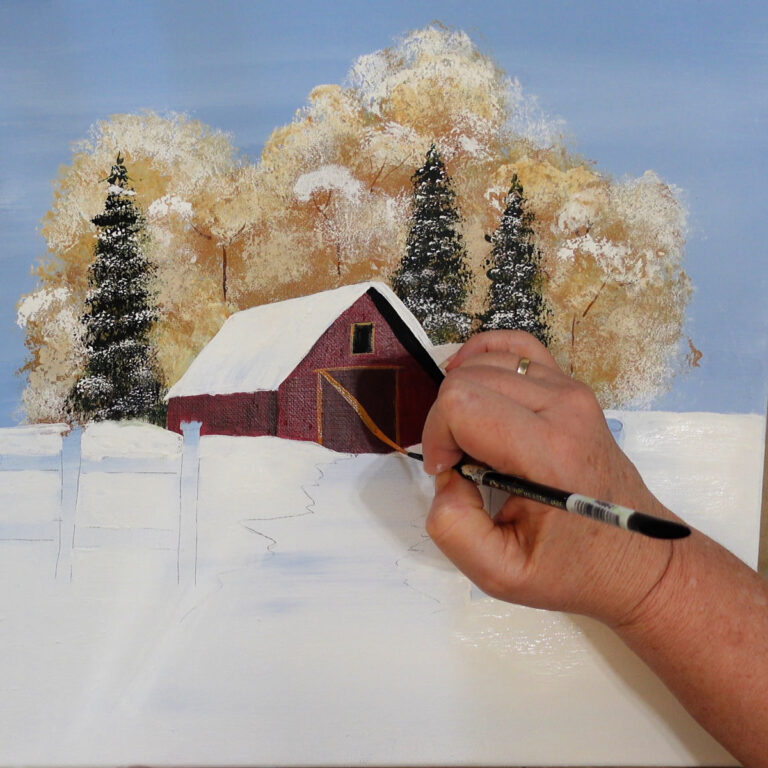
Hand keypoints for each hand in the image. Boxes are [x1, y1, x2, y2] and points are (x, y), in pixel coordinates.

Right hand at [421, 330, 680, 625]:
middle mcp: (563, 406)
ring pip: (484, 361)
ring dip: (461, 397)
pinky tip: (474, 384)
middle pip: (466, 379)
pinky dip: (483, 357)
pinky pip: (515, 346)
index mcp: (547, 451)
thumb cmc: (570, 568)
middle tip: (460, 465)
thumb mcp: (500, 574)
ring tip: (472, 440)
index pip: (461, 403)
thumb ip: (453, 528)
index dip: (436, 436)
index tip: (448, 474)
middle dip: (445, 421)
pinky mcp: (571, 385)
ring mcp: (571, 389)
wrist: (636, 558)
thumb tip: (445, 474)